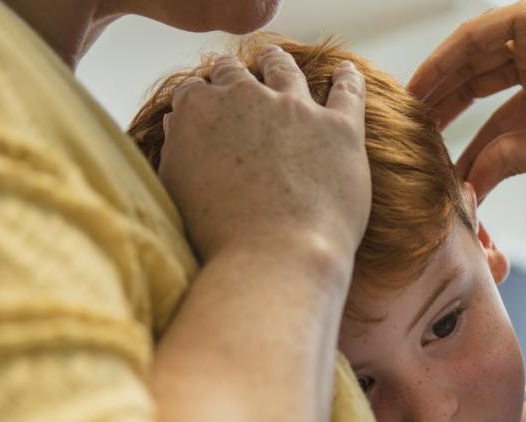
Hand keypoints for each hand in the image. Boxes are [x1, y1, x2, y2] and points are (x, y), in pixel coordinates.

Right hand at [158, 46, 369, 283]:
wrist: (273, 258)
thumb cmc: (218, 238)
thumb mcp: (177, 189)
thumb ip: (178, 149)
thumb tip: (178, 125)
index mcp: (199, 110)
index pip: (194, 91)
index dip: (198, 98)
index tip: (202, 105)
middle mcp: (246, 98)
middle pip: (236, 74)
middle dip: (232, 74)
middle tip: (234, 75)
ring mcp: (296, 109)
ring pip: (285, 71)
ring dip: (278, 61)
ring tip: (275, 58)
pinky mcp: (340, 128)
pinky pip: (347, 92)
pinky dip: (348, 79)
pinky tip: (346, 72)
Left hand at [408, 0, 525, 199]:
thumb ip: (519, 157)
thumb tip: (475, 181)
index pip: (497, 116)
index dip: (466, 139)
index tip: (437, 167)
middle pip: (476, 84)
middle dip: (440, 110)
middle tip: (406, 138)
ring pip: (473, 58)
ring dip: (437, 83)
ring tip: (405, 113)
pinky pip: (484, 35)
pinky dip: (452, 56)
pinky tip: (426, 83)